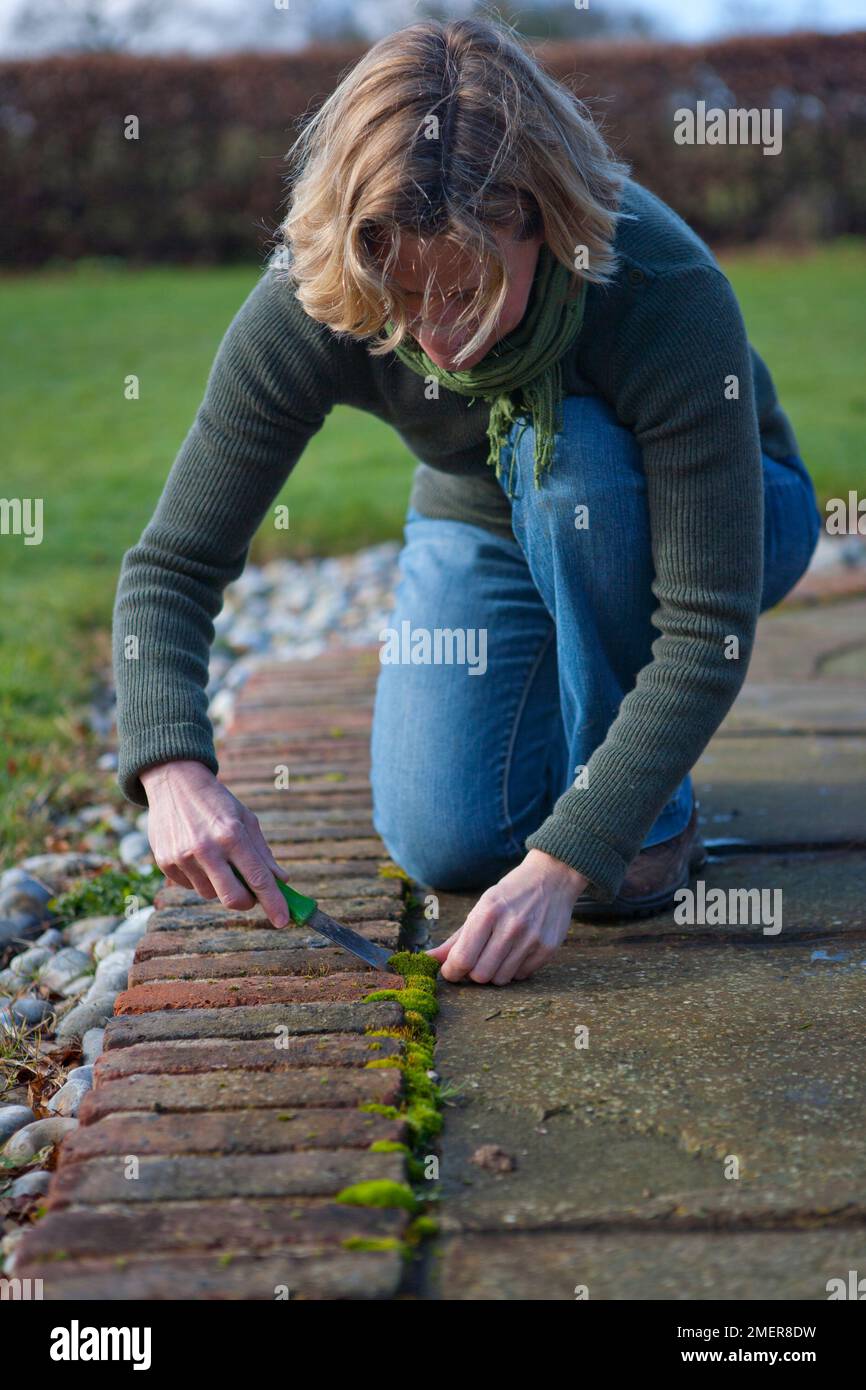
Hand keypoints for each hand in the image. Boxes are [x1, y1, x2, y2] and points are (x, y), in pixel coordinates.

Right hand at [140, 759, 291, 927]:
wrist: (174, 781)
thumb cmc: (217, 802)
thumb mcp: (246, 819)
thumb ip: (263, 853)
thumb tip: (281, 882)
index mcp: (232, 834)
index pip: (258, 878)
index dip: (273, 903)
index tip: (283, 920)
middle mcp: (206, 848)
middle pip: (233, 899)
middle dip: (248, 902)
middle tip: (251, 894)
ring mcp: (183, 857)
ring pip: (211, 895)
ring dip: (220, 886)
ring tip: (217, 859)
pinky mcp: (166, 863)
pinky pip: (190, 887)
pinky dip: (200, 878)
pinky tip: (197, 855)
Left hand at [427, 849, 587, 984]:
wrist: (553, 877)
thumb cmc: (510, 893)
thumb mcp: (481, 907)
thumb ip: (456, 938)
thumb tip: (427, 959)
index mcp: (488, 912)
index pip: (462, 958)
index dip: (451, 971)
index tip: (451, 970)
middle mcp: (511, 926)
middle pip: (480, 975)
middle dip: (473, 973)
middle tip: (477, 959)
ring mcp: (531, 939)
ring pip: (501, 979)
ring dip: (494, 972)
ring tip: (498, 953)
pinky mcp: (547, 949)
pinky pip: (521, 976)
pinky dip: (514, 969)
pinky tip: (517, 951)